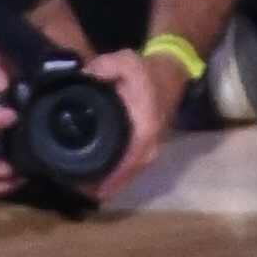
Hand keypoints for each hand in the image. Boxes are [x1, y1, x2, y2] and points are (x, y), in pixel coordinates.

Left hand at [79, 44, 186, 196]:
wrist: (171, 71)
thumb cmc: (146, 69)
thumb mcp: (125, 61)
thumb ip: (105, 67)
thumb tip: (85, 78)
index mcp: (146, 122)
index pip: (134, 154)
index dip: (117, 173)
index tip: (98, 189)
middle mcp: (153, 138)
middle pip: (133, 170)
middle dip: (112, 185)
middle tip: (85, 195)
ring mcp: (153, 143)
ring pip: (135, 170)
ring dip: (117, 183)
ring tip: (91, 193)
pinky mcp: (149, 144)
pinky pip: (135, 164)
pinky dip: (122, 175)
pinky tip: (106, 182)